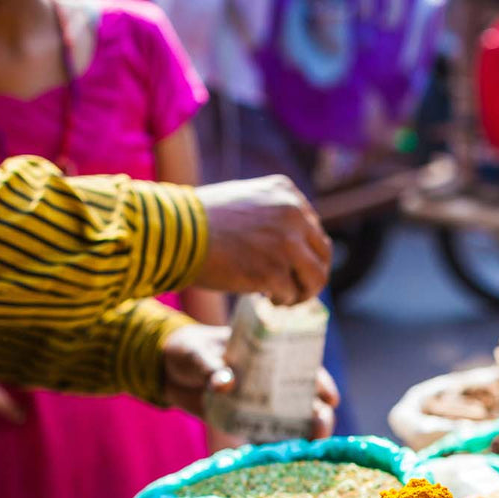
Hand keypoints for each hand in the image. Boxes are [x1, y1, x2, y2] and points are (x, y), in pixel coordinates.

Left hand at [160, 324, 339, 438]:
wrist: (167, 370)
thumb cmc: (190, 350)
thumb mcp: (198, 353)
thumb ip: (212, 366)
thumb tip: (226, 383)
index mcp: (269, 354)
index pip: (304, 366)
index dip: (321, 382)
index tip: (329, 398)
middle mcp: (271, 381)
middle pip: (306, 399)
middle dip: (319, 414)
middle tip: (320, 428)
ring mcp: (260, 404)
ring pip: (291, 422)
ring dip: (302, 436)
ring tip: (307, 449)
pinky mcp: (244, 423)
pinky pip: (264, 437)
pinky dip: (272, 449)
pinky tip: (279, 461)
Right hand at [192, 176, 331, 305]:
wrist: (175, 233)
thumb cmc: (200, 221)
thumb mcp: (245, 201)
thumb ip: (272, 215)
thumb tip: (291, 241)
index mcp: (286, 194)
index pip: (314, 229)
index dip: (305, 253)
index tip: (292, 267)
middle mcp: (292, 215)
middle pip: (323, 254)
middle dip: (311, 275)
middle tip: (295, 289)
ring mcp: (286, 244)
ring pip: (316, 277)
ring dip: (303, 293)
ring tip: (284, 299)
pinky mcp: (274, 271)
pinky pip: (291, 294)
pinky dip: (281, 301)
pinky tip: (265, 300)